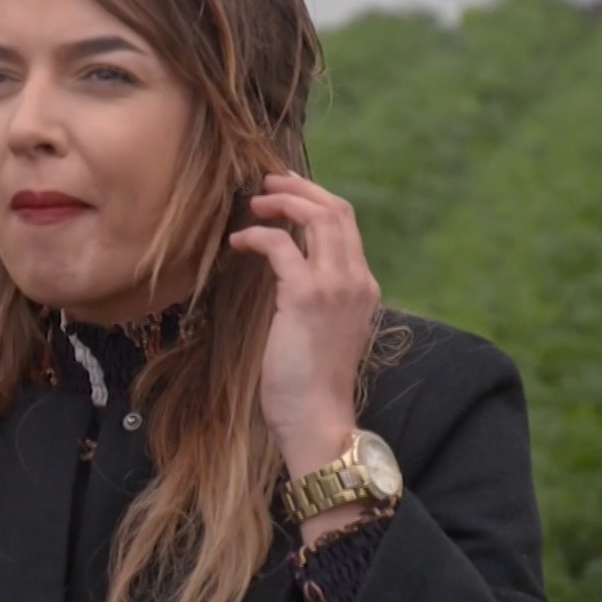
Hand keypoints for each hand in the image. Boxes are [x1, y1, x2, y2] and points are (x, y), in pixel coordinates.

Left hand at [228, 172, 381, 470]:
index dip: (315, 200)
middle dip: (300, 188)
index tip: (286, 193)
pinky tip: (238, 243)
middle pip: (337, 210)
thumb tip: (284, 270)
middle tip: (267, 183)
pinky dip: (258, 235)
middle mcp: (356, 280)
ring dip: (282, 202)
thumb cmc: (309, 382)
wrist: (317, 418)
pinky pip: (282, 246)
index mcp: (363, 287)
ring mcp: (335, 287)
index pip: (346, 224)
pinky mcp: (306, 297)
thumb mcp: (319, 329)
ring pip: (317, 217)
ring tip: (254, 204)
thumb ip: (313, 296)